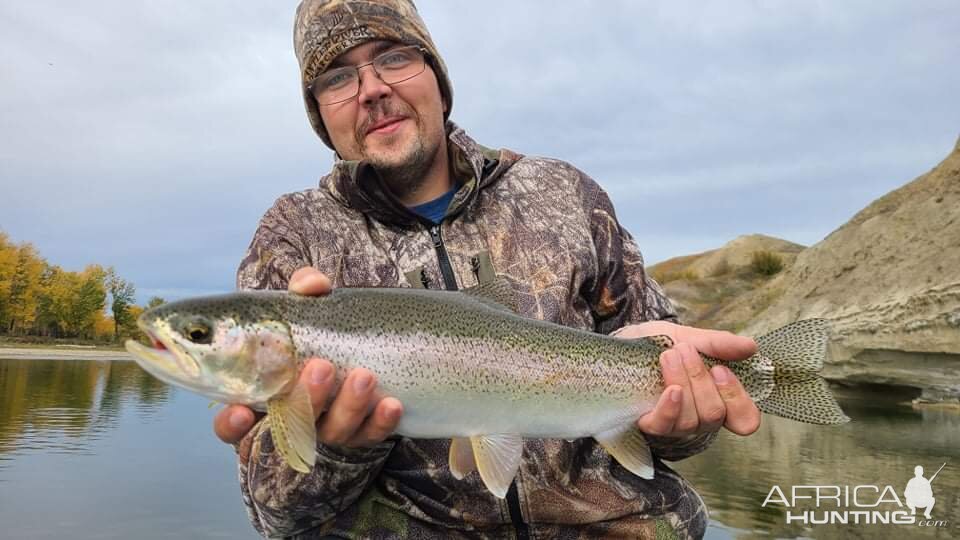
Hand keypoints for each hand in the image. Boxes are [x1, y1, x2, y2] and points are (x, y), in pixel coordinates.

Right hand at [214, 267, 403, 447]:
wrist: (362, 344)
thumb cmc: (318, 328)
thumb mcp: (307, 307)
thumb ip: (303, 291)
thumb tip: (312, 284)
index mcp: (263, 396)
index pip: (234, 424)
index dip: (232, 425)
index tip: (242, 412)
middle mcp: (293, 419)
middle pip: (292, 424)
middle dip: (308, 398)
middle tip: (322, 367)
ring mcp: (327, 428)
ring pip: (333, 430)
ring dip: (348, 405)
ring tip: (364, 376)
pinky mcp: (362, 432)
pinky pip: (371, 434)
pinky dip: (381, 422)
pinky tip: (392, 403)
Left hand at [614, 321, 761, 436]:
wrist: (624, 343)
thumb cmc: (660, 344)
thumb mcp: (689, 337)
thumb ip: (718, 344)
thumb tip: (750, 346)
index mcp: (717, 399)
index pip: (744, 419)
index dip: (738, 399)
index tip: (721, 370)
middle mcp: (700, 418)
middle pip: (714, 414)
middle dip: (700, 378)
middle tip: (684, 349)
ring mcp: (675, 425)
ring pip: (691, 420)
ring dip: (683, 383)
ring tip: (669, 355)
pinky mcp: (650, 424)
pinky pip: (665, 425)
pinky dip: (671, 408)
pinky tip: (671, 390)